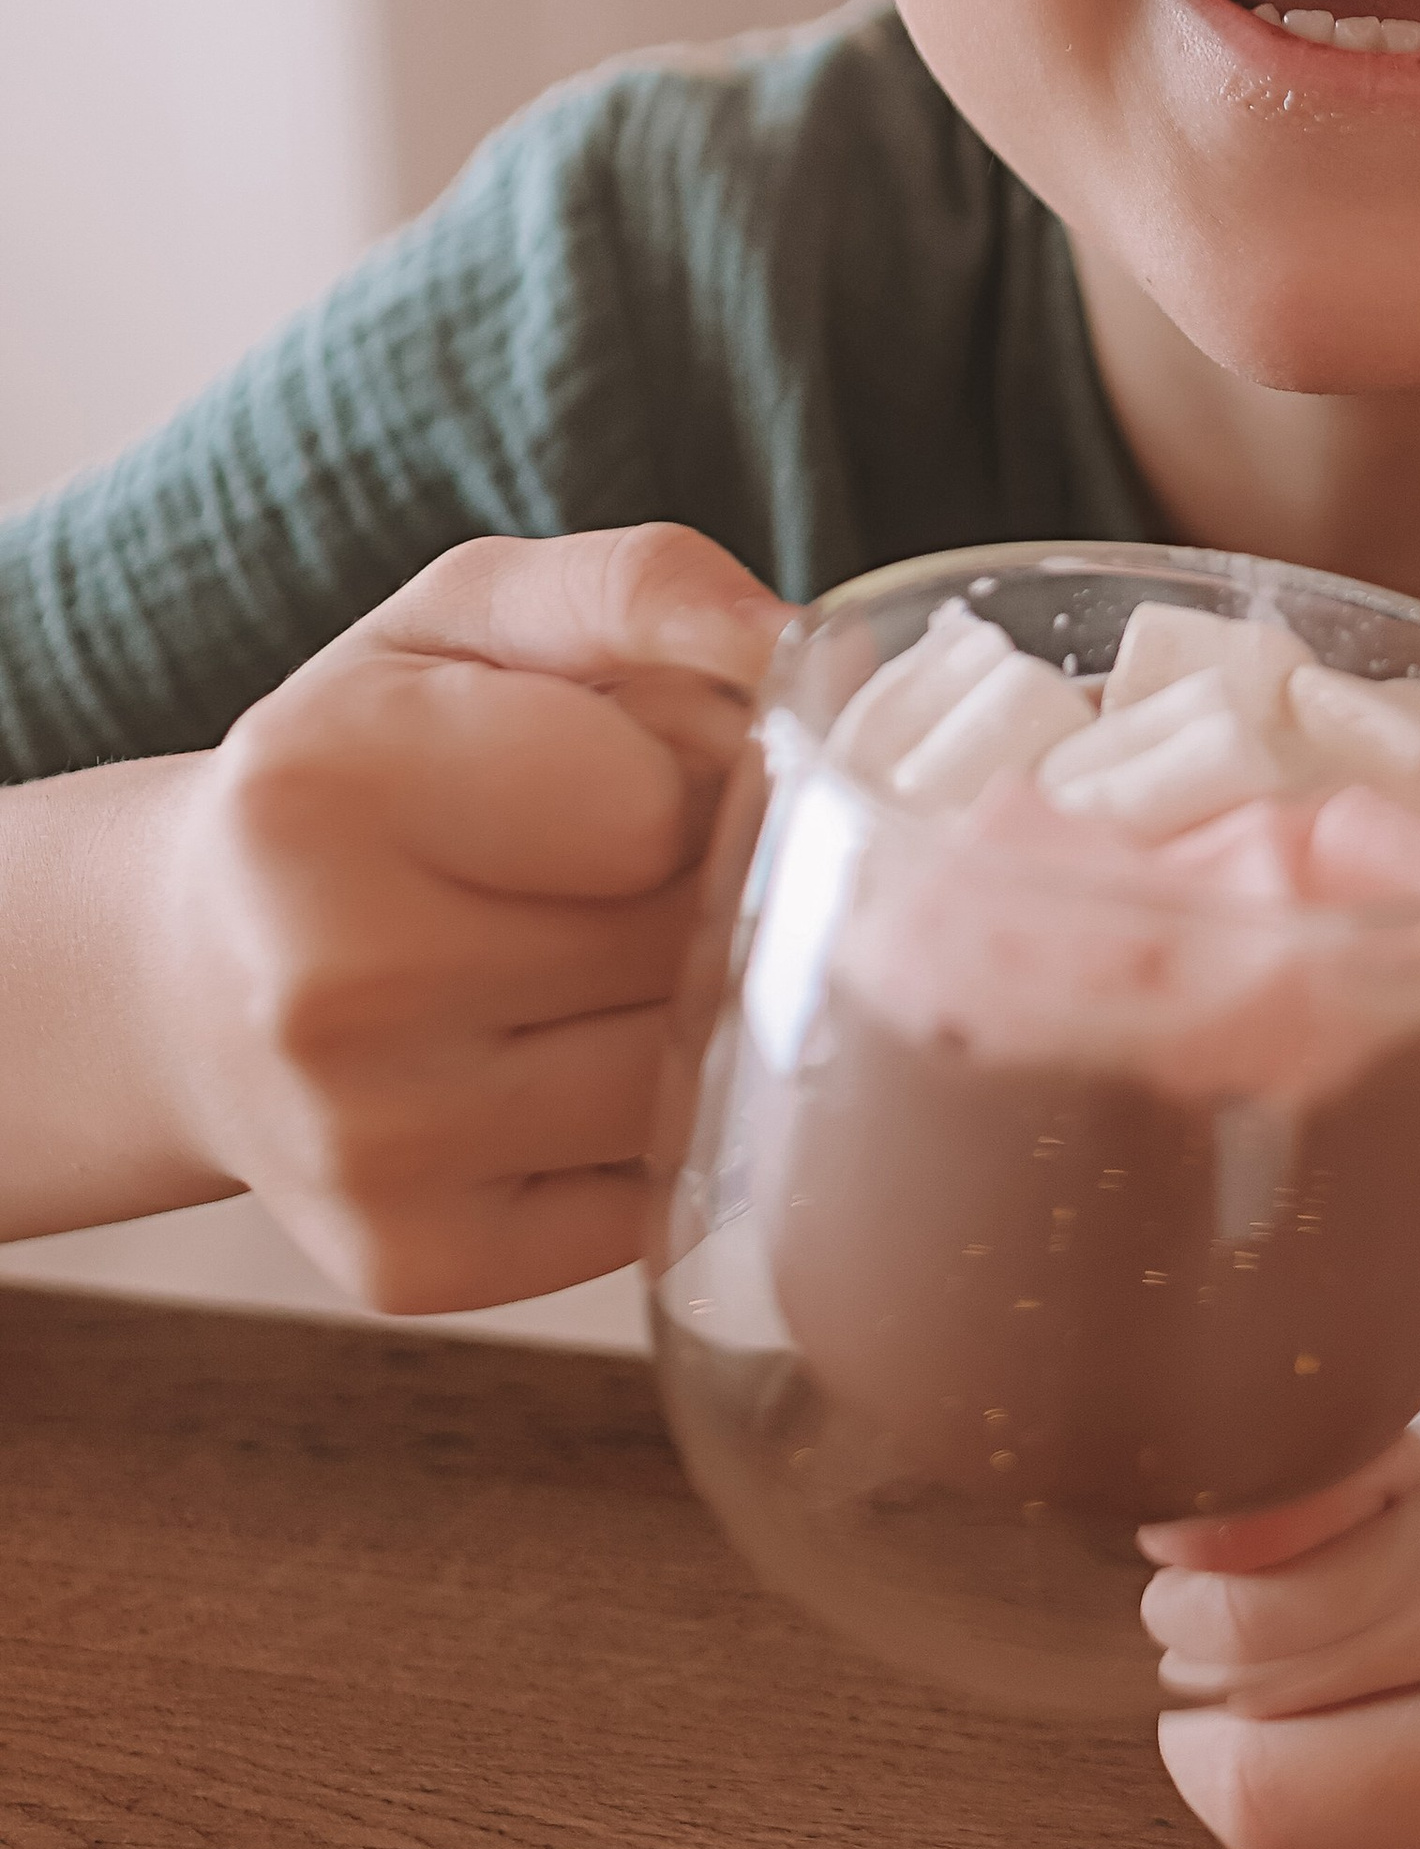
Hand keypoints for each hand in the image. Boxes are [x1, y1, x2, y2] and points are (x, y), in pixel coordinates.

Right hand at [150, 527, 789, 1313]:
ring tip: (606, 955)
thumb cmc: (364, 766)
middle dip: (717, 887)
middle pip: (689, 942)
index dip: (699, 775)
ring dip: (704, 1005)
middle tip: (636, 865)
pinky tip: (572, 1061)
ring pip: (693, 1073)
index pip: (660, 806)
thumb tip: (804, 648)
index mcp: (327, 785)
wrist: (187, 976)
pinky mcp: (416, 1263)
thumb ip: (642, 585)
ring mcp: (369, 1146)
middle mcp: (331, 982)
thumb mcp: (469, 617)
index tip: (646, 764)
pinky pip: (659, 1190)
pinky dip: (662, 1124)